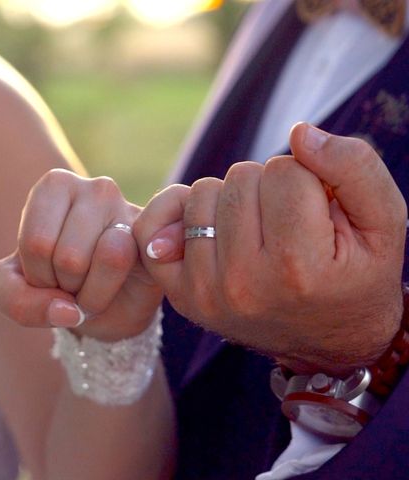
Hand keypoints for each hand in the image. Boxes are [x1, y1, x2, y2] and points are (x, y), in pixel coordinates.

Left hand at [0, 169, 162, 341]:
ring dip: (89, 295)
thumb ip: (17, 301)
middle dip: (64, 287)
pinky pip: (127, 263)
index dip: (36, 276)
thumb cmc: (53, 287)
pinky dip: (107, 294)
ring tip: (90, 286)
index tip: (46, 272)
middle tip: (72, 282)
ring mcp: (131, 210)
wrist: (101, 309)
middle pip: (67, 255)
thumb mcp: (13, 294)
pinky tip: (113, 289)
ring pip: (104, 258)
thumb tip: (68, 311)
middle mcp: (96, 187)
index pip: (36, 243)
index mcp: (54, 187)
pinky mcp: (155, 238)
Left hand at [135, 124, 406, 374]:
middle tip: (288, 223)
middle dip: (270, 188)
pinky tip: (207, 223)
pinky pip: (152, 226)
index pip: (287, 171)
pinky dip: (176, 212)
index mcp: (297, 268)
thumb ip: (355, 168)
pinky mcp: (179, 293)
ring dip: (230, 199)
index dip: (309, 179)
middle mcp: (242, 283)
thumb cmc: (356, 277)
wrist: (326, 341)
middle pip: (240, 179)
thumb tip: (298, 132)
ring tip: (258, 229)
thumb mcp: (383, 225)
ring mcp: (204, 291)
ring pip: (203, 193)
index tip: (319, 211)